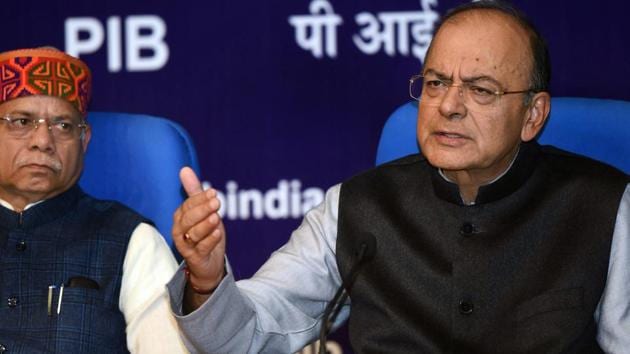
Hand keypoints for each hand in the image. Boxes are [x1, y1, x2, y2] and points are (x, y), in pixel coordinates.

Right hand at [172, 167, 225, 295]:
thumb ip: (195, 192)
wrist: (208, 264)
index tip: (213, 192)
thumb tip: (185, 169)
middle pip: (188, 219)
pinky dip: (210, 240)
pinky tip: (218, 233)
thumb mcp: (203, 211)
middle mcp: (180, 231)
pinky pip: (202, 248)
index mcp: (181, 217)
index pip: (188, 205)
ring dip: (205, 225)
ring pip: (194, 234)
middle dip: (202, 209)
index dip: (200, 199)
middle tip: (217, 202)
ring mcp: (187, 245)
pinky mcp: (195, 258)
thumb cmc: (205, 234)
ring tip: (216, 218)